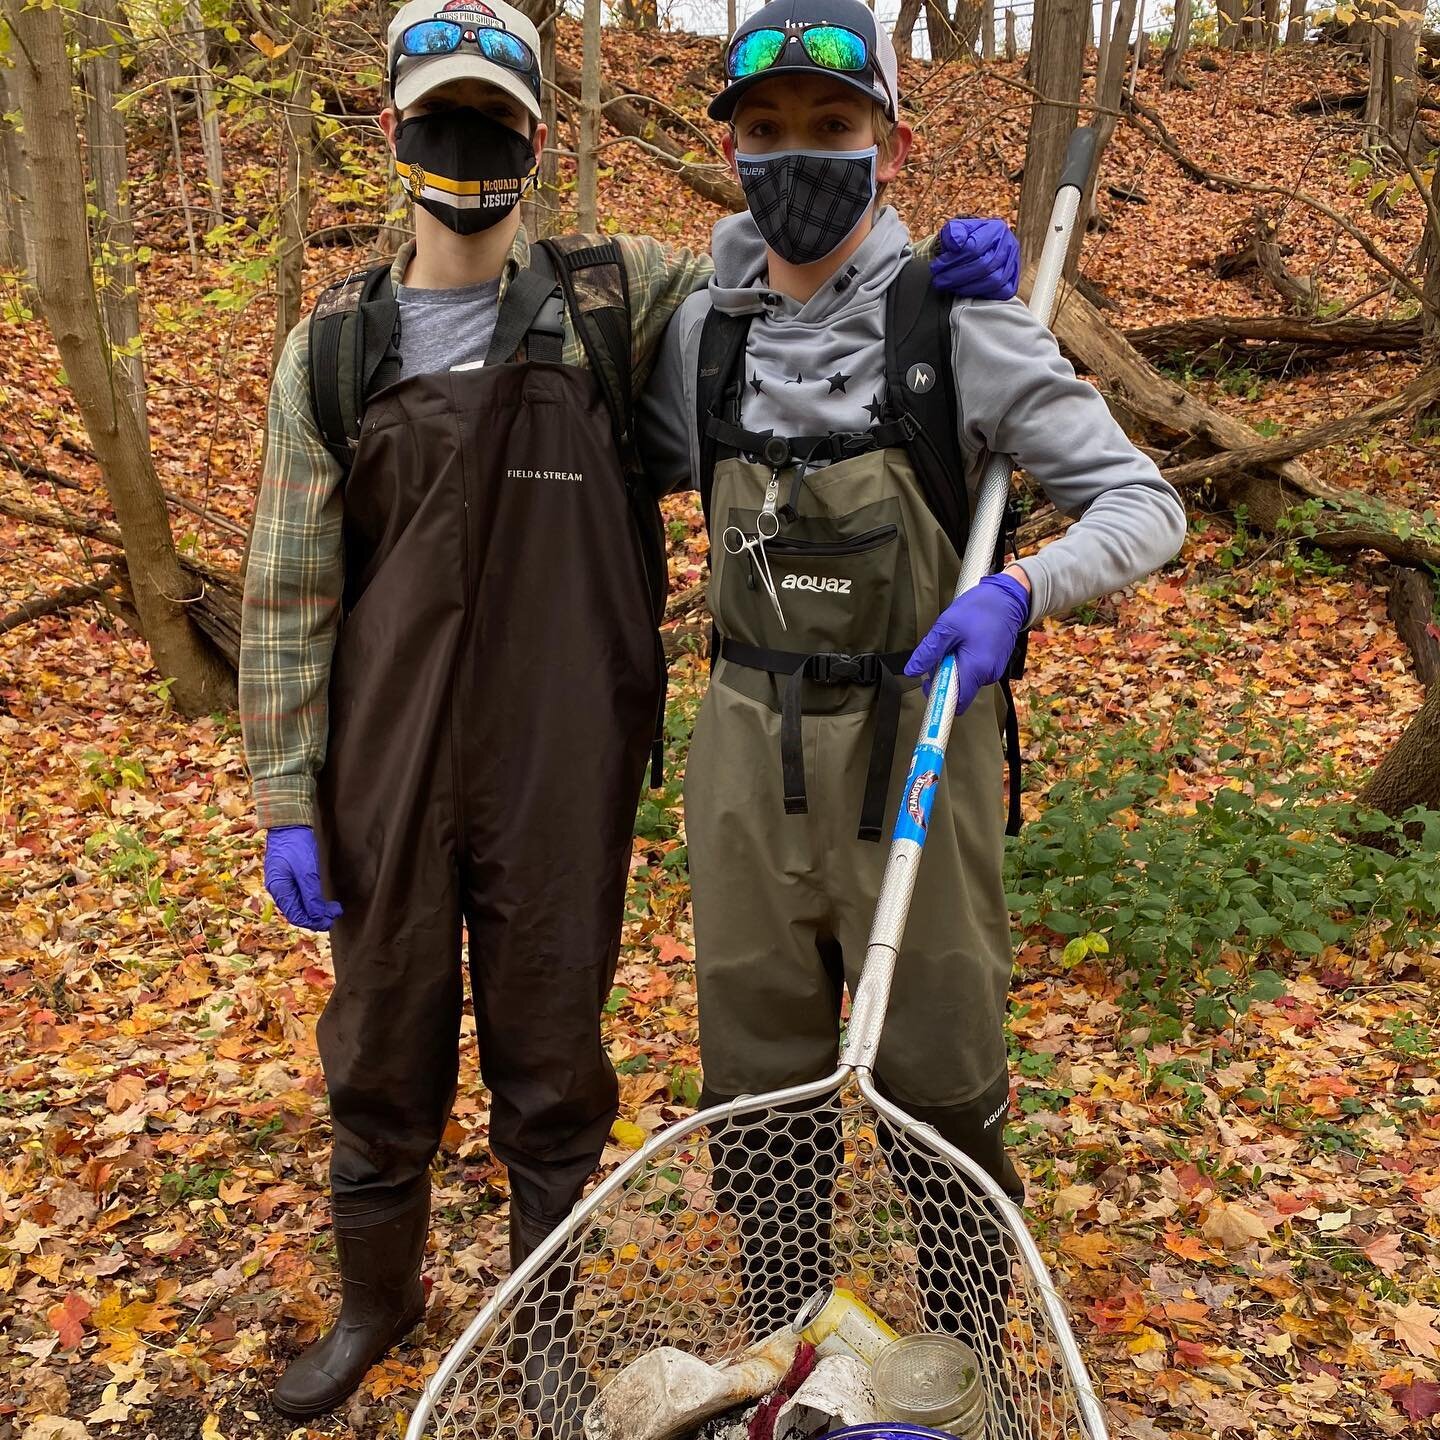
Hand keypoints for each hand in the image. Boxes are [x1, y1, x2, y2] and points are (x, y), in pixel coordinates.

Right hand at [263, 825, 343, 930]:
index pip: (296, 915)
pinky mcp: (286, 875)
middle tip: (335, 914)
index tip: (332, 919)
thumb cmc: (296, 845)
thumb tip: (317, 916)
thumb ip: (311, 895)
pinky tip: (319, 898)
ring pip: (298, 904)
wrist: (289, 823)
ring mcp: (281, 882)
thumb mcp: (307, 871)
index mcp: (279, 889)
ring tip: (331, 908)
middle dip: (316, 916)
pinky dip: (309, 900)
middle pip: (296, 911)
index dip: (314, 921)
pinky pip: (297, 894)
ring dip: (314, 909)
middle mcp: (277, 889)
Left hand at [905, 572, 1029, 716]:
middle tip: (940, 653)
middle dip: (943, 677)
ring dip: (953, 667)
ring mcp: (993, 670)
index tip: (928, 687)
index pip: (956, 703)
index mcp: (976, 669)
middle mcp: (988, 675)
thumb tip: (912, 670)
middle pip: (957, 691)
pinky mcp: (995, 664)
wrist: (1009, 597)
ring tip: (954, 642)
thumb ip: (929, 651)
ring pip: (964, 680)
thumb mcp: (947, 626)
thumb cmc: (980, 608)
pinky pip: (973, 671)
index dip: (939, 701)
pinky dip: (964, 661)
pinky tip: (964, 642)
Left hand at [930, 218, 1020, 301]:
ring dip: (966, 287)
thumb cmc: (963, 240)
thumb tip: (956, 243)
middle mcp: (1010, 245)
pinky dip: (982, 294)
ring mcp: (1014, 264)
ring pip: (993, 281)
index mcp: (996, 228)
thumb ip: (953, 232)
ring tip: (948, 287)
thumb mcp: (955, 230)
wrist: (975, 248)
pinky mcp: (1013, 281)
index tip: (935, 267)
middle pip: (984, 266)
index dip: (952, 260)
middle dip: (956, 276)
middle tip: (938, 281)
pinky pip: (1001, 292)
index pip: (974, 247)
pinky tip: (964, 292)